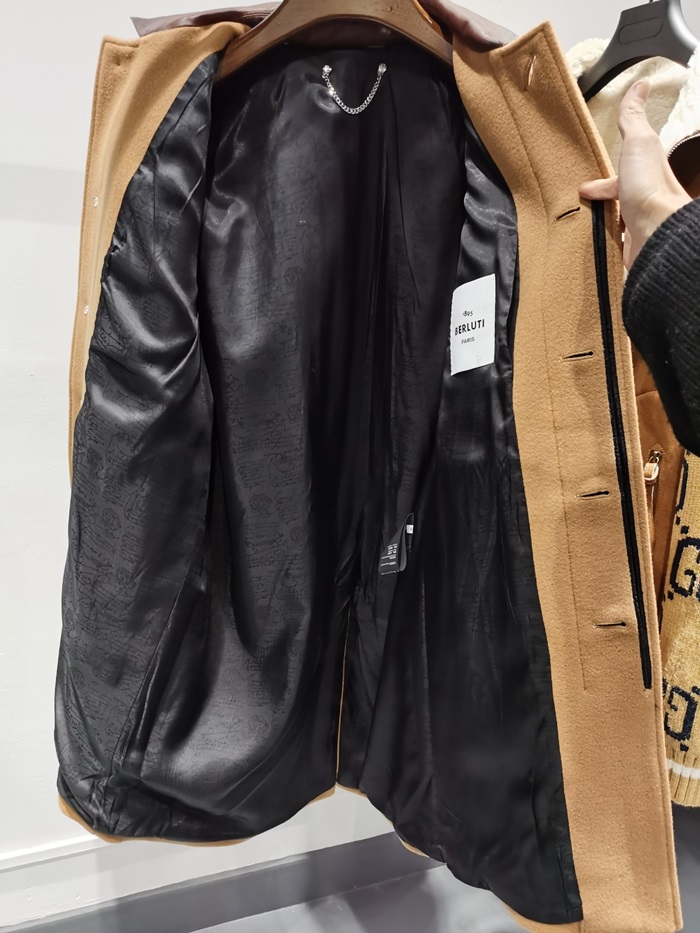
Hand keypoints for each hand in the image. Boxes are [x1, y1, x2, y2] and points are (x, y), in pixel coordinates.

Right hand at [579, 80, 690, 268]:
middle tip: (580, 211)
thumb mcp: (638, 143)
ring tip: (580, 233)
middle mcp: (646, 205)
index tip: (584, 189)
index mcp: (647, 179)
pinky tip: (590, 253)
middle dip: (601, 206)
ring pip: (616, 228)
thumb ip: (633, 118)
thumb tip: (641, 85)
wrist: (656, 234)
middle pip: (619, 205)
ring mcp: (639, 231)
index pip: (621, 180)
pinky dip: (602, 250)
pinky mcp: (631, 253)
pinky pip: (613, 251)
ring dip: (600, 228)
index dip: (602, 184)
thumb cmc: (649, 189)